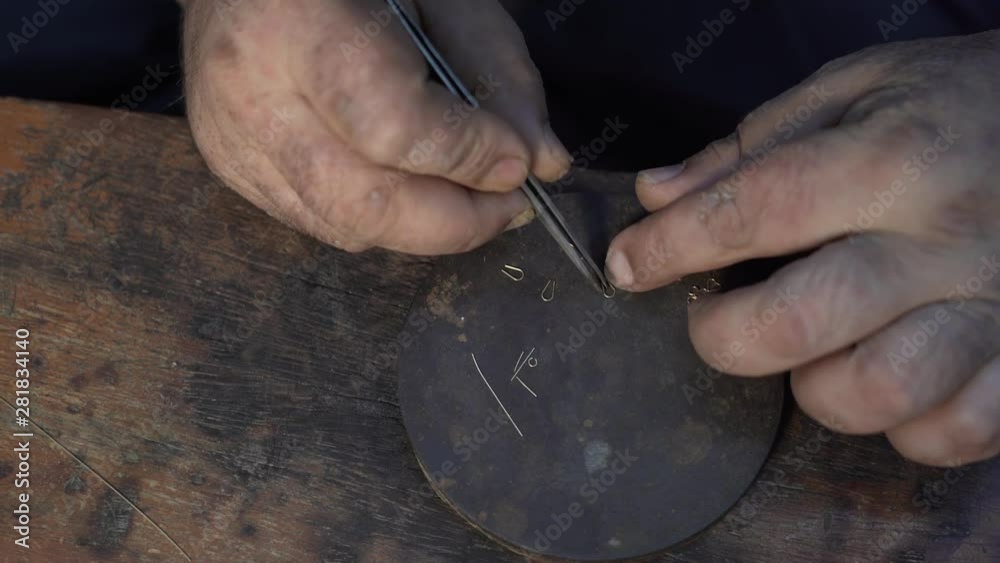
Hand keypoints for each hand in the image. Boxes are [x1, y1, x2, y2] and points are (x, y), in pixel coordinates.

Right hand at [181, 0, 568, 253]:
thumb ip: (499, 76)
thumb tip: (543, 164)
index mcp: (297, 24)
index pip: (392, 128)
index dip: (467, 156)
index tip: (518, 164)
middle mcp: (249, 94)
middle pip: (366, 204)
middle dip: (457, 222)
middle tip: (508, 206)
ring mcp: (232, 140)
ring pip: (346, 227)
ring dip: (427, 228)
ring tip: (470, 198)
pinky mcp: (230, 167)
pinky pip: (321, 223)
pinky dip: (383, 220)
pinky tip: (410, 186)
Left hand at [607, 31, 999, 465]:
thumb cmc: (962, 103)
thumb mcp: (858, 87)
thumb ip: (752, 144)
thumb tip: (657, 195)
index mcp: (890, 160)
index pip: (751, 211)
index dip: (669, 246)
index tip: (625, 264)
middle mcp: (943, 240)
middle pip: (800, 323)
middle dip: (723, 335)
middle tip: (714, 316)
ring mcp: (992, 308)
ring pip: (873, 393)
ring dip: (817, 386)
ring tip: (819, 348)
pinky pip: (948, 432)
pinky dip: (901, 424)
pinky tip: (888, 376)